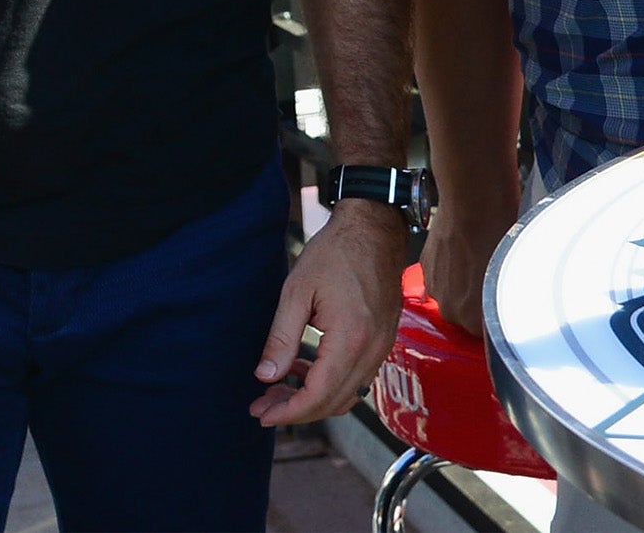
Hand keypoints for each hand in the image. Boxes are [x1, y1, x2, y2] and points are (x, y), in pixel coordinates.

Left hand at [249, 202, 404, 426]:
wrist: (374, 229)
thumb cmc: (334, 253)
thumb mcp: (297, 292)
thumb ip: (281, 338)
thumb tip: (265, 377)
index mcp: (351, 339)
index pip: (319, 396)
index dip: (288, 412)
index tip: (260, 414)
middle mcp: (372, 351)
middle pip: (333, 403)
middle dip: (295, 411)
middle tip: (262, 406)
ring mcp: (382, 348)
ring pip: (347, 395)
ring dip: (313, 400)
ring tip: (277, 390)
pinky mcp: (382, 341)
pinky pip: (357, 378)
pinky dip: (329, 383)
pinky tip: (302, 368)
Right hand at [419, 190, 517, 338]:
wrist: (474, 202)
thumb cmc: (500, 234)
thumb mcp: (516, 275)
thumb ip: (509, 300)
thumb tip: (516, 305)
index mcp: (474, 319)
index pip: (487, 335)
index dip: (496, 317)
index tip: (503, 305)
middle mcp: (450, 309)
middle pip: (466, 317)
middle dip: (477, 302)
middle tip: (491, 279)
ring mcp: (434, 287)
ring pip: (452, 296)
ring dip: (461, 285)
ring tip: (476, 262)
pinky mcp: (425, 267)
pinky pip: (440, 278)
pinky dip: (449, 269)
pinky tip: (463, 252)